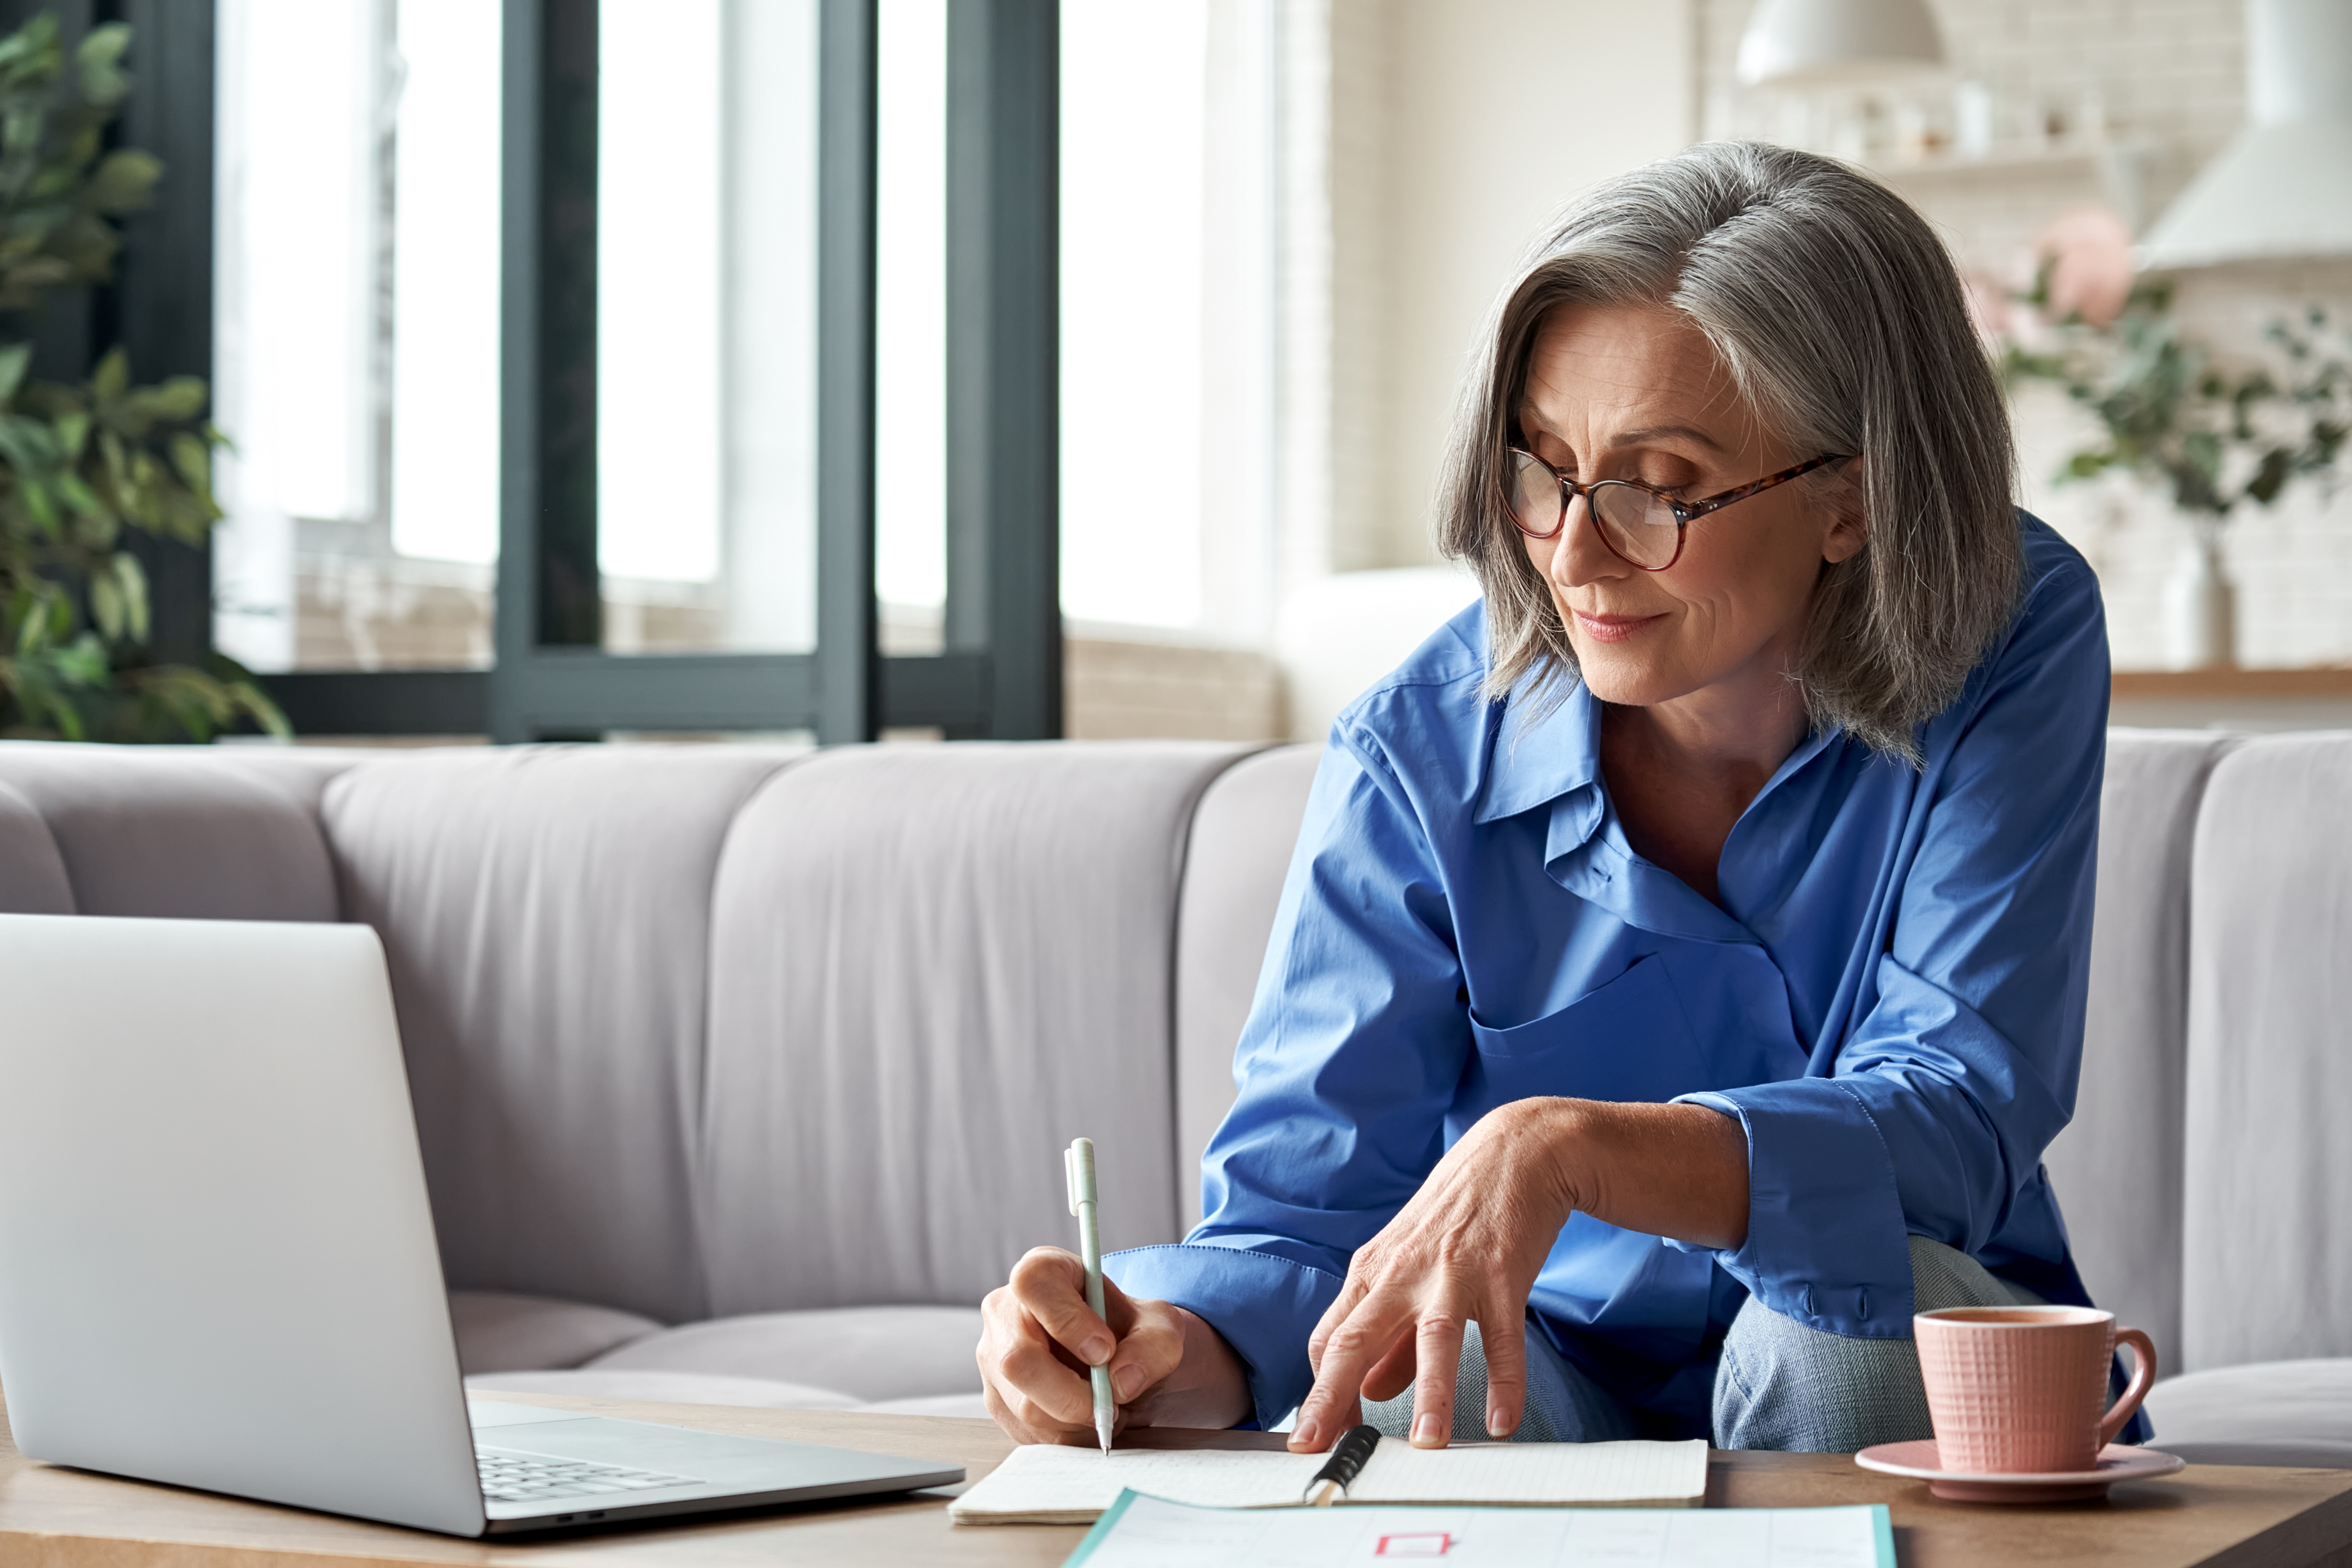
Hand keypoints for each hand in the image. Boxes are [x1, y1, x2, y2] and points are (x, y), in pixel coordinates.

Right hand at [978, 1246, 1251, 1443]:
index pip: (1034, 1284)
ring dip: (1077, 1421)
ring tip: (1107, 1408)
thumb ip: (1152, 1347)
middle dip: (1073, 1395)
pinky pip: (1028, 1433)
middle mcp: (1005, 1311)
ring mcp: (993, 1359)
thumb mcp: (1160, 1329)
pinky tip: (1087, 1420)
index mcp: (1042, 1272)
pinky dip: (1068, 1436)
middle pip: (1017, 1359)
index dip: (1068, 1320)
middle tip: (1112, 1404)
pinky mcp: (998, 1401)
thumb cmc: (1132, 1332)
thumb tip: (1121, 1381)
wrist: (1122, 1362)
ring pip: (1025, 1406)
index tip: (1105, 1349)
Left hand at [1290, 1098, 1747, 1452]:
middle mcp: (1402, 1273)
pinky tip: (1502, 1422)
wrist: (1515, 1151)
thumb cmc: (1457, 1216)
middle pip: (1355, 1338)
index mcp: (1372, 1271)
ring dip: (1429, 1394)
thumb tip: (1367, 1392)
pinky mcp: (1502, 1273)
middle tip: (1318, 1448)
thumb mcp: (1409, 1267)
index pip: (1328, 1338)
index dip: (1319, 1389)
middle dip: (1331, 1396)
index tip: (1316, 1437)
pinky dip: (1504, 1381)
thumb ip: (1389, 1337)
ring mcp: (1452, 1272)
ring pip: (1432, 1339)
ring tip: (1427, 1447)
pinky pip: (1503, 1336)